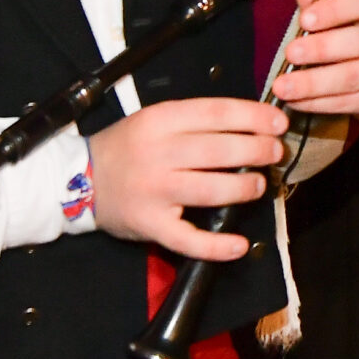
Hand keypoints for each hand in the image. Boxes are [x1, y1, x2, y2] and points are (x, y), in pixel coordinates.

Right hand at [87, 96, 288, 259]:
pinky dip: (217, 246)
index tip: (278, 122)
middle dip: (257, 150)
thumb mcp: (155, 119)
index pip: (216, 112)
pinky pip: (188, 239)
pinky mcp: (150, 224)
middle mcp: (158, 153)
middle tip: (274, 153)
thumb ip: (196, 121)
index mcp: (161, 120)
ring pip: (211, 190)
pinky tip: (239, 245)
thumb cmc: (128, 146)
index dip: (254, 117)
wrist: (80, 179)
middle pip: (220, 150)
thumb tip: (251, 123)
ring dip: (245, 188)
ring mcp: (155, 191)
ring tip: (259, 186)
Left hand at [274, 0, 358, 118]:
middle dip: (322, 49)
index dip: (334, 9)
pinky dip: (318, 103)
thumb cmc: (356, 28)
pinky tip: (296, 100)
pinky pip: (349, 102)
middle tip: (291, 53)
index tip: (305, 19)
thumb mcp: (341, 8)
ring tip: (284, 86)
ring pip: (354, 77)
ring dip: (315, 83)